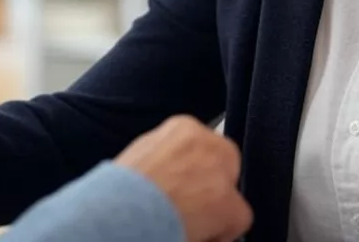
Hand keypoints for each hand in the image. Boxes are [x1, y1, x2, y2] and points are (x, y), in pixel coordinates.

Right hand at [115, 115, 252, 241]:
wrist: (118, 210)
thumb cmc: (120, 189)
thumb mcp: (143, 153)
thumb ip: (169, 154)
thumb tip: (177, 170)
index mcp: (183, 127)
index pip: (205, 144)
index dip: (198, 170)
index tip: (187, 185)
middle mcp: (206, 142)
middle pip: (226, 161)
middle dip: (213, 184)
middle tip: (192, 206)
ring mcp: (220, 173)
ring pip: (233, 192)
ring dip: (215, 208)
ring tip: (187, 221)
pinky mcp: (229, 203)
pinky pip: (240, 219)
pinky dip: (222, 232)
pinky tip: (197, 234)